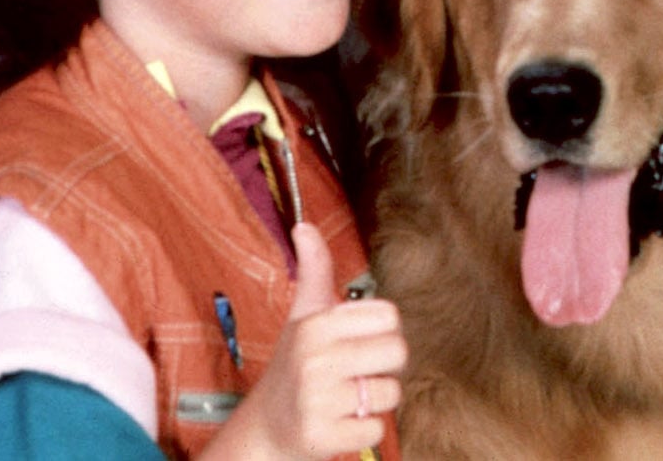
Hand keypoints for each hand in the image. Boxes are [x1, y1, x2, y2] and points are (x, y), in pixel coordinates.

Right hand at [210, 222, 406, 460]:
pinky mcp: (323, 438)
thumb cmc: (292, 366)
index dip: (382, 331)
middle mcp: (317, 359)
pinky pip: (377, 430)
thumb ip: (314, 270)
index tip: (362, 341)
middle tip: (358, 373)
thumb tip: (304, 225)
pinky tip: (339, 424)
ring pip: (390, 393)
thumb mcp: (302, 316)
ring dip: (373, 402)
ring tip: (345, 399)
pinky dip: (364, 431)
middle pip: (398, 352)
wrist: (264, 430)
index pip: (389, 316)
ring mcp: (319, 401)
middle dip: (384, 367)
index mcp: (317, 325)